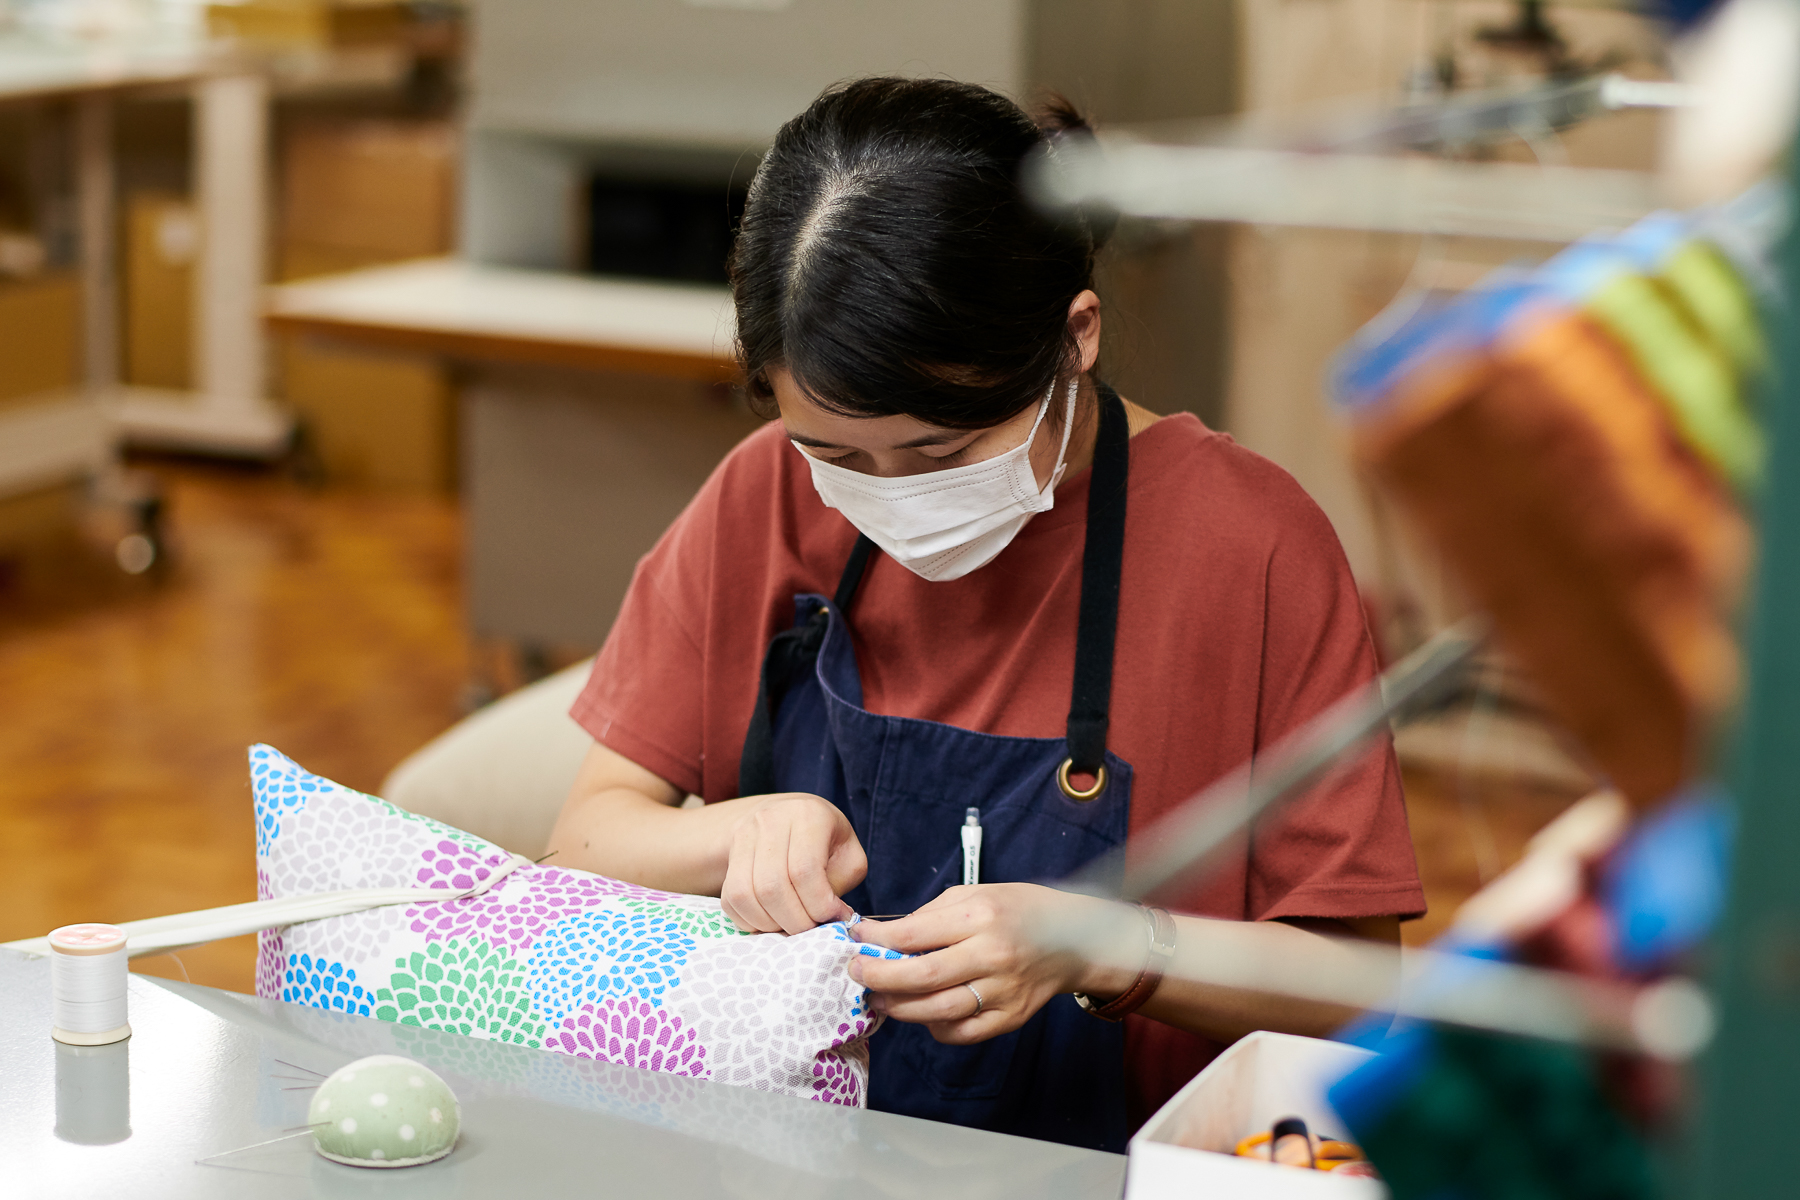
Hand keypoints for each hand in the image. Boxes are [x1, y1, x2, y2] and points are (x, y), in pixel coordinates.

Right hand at [720, 793, 867, 934]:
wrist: (789, 815)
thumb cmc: (826, 840)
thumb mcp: (848, 854)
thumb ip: (842, 884)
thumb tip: (832, 918)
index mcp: (808, 816)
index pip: (805, 871)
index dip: (819, 905)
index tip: (833, 917)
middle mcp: (770, 820)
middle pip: (772, 887)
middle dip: (794, 921)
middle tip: (811, 929)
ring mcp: (744, 835)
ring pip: (746, 895)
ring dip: (770, 924)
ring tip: (791, 926)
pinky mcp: (730, 855)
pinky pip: (730, 899)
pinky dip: (749, 921)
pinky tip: (771, 920)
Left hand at [848, 884, 1132, 1044]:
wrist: (1074, 937)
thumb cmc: (1018, 910)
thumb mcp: (975, 894)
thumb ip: (930, 916)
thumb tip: (884, 937)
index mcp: (980, 916)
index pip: (915, 933)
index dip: (877, 939)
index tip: (856, 939)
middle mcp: (991, 955)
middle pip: (922, 977)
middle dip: (879, 977)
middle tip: (857, 974)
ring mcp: (1003, 990)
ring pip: (938, 1010)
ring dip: (899, 1008)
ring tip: (879, 999)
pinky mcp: (1010, 1017)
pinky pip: (962, 1032)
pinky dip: (935, 1028)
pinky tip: (922, 1013)